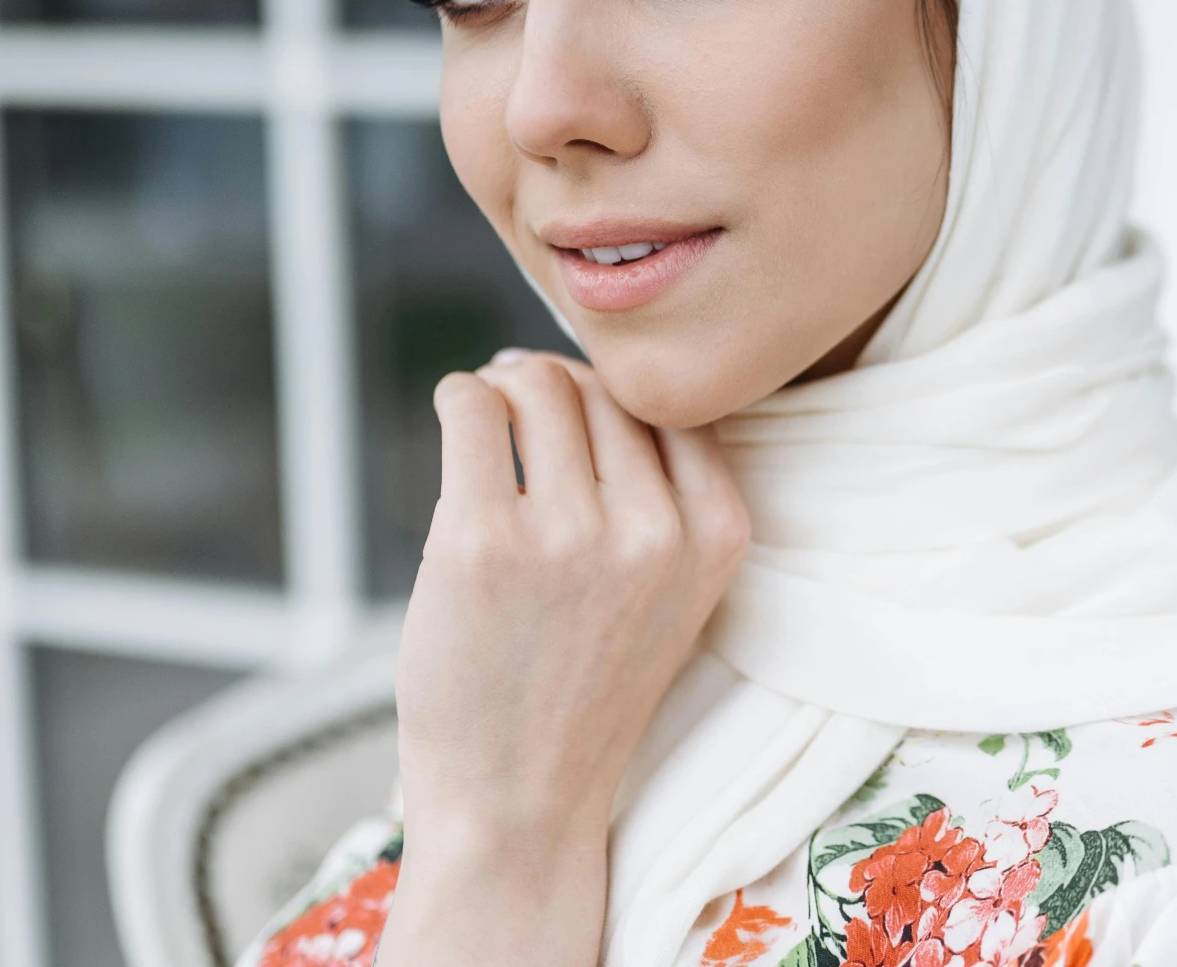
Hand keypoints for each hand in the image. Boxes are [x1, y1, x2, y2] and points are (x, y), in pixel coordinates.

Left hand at [375, 351, 748, 966]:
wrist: (519, 804)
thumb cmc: (582, 690)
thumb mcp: (671, 592)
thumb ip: (660, 496)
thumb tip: (582, 372)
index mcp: (719, 533)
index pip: (676, 404)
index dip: (620, 392)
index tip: (581, 406)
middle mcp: (658, 527)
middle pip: (604, 387)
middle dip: (554, 383)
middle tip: (519, 402)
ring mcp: (571, 533)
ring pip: (539, 384)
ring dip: (505, 384)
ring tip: (487, 412)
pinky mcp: (483, 540)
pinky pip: (472, 410)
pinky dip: (460, 396)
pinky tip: (457, 413)